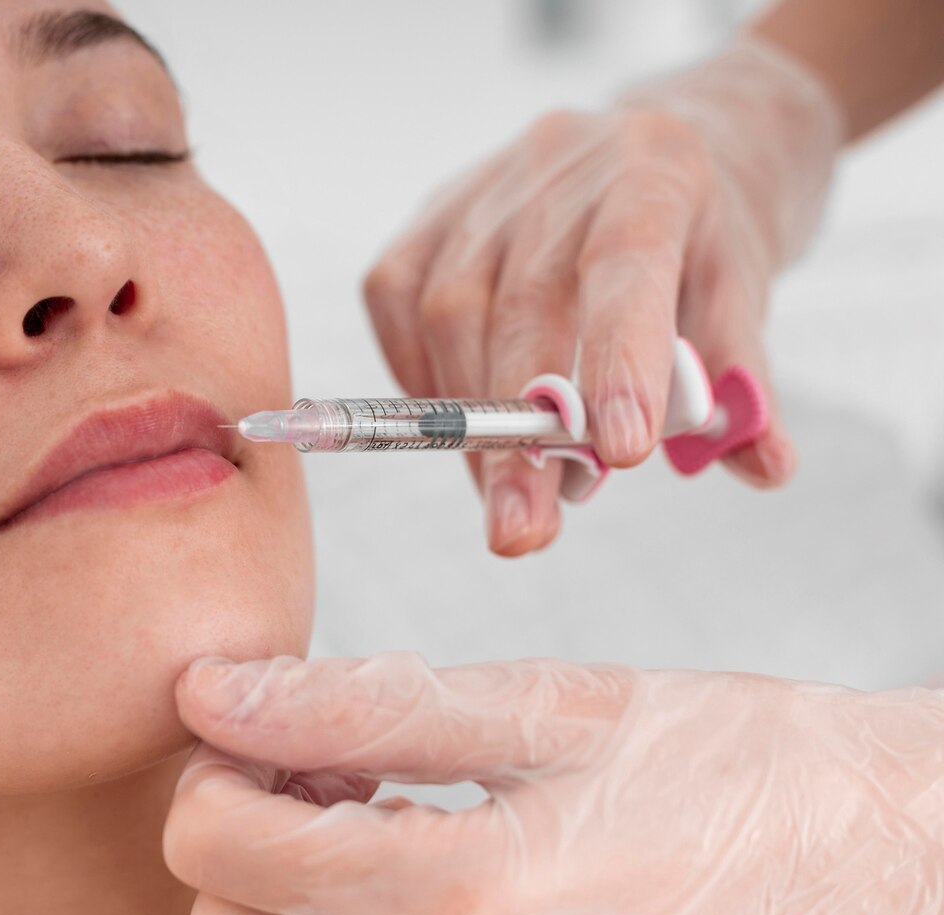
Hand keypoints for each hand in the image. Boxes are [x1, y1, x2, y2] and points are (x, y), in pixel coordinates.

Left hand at [166, 652, 943, 914]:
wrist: (876, 870)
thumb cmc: (739, 774)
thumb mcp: (545, 707)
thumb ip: (357, 704)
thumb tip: (215, 691)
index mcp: (452, 903)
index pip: (215, 847)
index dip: (217, 762)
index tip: (269, 713)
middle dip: (245, 824)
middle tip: (327, 755)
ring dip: (293, 881)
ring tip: (382, 803)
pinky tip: (421, 865)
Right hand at [362, 36, 841, 555]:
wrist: (663, 142)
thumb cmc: (703, 234)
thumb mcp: (743, 296)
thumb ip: (743, 383)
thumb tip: (761, 465)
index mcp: (656, 169)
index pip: (627, 261)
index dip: (617, 357)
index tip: (617, 454)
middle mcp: (561, 162)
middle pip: (521, 303)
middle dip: (518, 433)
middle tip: (524, 529)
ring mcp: (484, 184)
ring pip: (448, 308)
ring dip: (470, 426)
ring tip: (506, 500)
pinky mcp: (428, 211)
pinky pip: (397, 299)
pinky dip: (420, 379)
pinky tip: (457, 430)